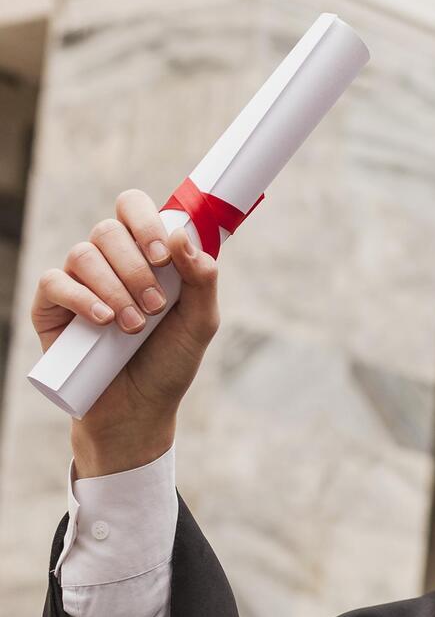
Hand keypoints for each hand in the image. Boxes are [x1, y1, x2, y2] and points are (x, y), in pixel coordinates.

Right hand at [31, 189, 219, 476]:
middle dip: (137, 267)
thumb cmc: (169, 362)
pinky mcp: (51, 305)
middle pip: (109, 229)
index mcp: (144, 256)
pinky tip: (103, 321)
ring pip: (84, 254)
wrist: (139, 408)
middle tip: (157, 305)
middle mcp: (109, 262)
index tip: (164, 257)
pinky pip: (55, 282)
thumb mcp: (200, 322)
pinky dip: (82, 298)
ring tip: (135, 326)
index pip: (134, 208)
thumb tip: (182, 235)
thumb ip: (202, 279)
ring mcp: (78, 281)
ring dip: (115, 288)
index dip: (146, 222)